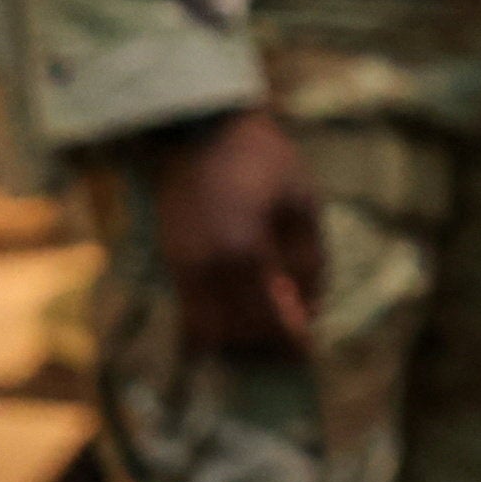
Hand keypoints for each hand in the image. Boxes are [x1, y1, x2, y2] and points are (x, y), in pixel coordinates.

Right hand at [150, 109, 324, 356]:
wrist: (203, 132)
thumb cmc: (265, 162)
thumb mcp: (303, 204)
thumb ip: (309, 261)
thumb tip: (311, 309)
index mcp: (246, 251)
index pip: (267, 320)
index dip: (289, 341)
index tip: (307, 349)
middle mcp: (207, 267)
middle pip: (234, 335)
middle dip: (263, 345)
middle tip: (289, 340)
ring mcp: (182, 267)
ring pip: (205, 331)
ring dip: (236, 339)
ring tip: (265, 326)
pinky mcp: (170, 262)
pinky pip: (189, 312)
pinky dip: (214, 322)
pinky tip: (240, 310)